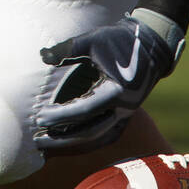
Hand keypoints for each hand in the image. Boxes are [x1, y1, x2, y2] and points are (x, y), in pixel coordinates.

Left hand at [36, 15, 180, 153]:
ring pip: (97, 139)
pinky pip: (104, 137)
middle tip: (37, 140)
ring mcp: (126, 115)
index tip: (39, 118)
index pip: (84, 110)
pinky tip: (66, 146)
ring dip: (72, 146)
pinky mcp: (124, 117)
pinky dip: (85, 143)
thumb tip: (43, 55)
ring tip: (47, 148)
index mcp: (117, 91)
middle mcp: (124, 109)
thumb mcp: (94, 40)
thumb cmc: (120, 40)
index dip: (61, 116)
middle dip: (62, 139)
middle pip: (90, 133)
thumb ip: (68, 49)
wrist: (151, 46)